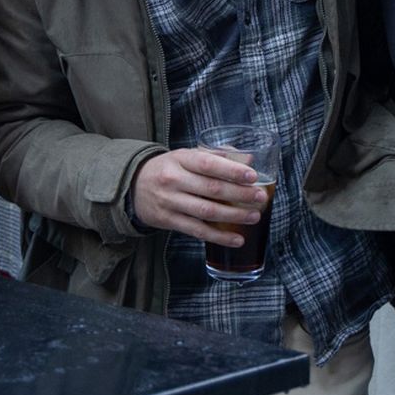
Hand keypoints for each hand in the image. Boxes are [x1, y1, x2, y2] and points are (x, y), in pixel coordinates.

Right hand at [130, 148, 268, 245]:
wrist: (133, 186)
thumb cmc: (169, 169)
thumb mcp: (187, 156)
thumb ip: (216, 156)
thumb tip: (249, 158)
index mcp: (181, 159)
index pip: (208, 163)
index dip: (232, 170)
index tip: (253, 176)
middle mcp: (174, 180)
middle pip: (211, 189)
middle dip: (239, 194)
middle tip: (260, 197)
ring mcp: (170, 202)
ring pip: (206, 212)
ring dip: (233, 216)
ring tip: (254, 217)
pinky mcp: (168, 221)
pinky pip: (198, 231)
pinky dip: (219, 237)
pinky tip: (237, 239)